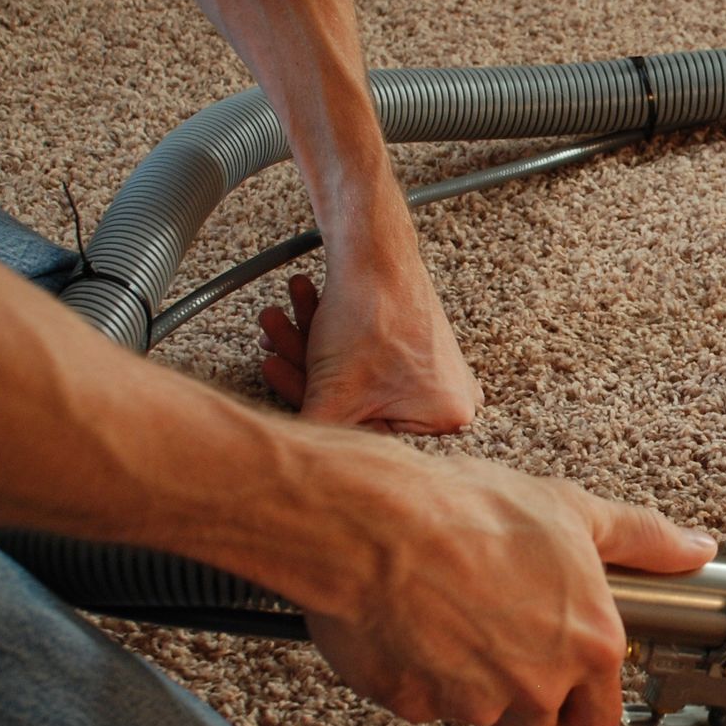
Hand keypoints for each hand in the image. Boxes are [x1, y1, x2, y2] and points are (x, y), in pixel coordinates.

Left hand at [258, 251, 482, 433]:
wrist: (375, 249)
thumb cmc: (367, 315)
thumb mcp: (331, 397)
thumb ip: (316, 441)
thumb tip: (301, 476)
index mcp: (448, 417)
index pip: (369, 439)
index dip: (320, 422)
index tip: (284, 409)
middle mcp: (453, 397)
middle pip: (360, 406)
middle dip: (306, 377)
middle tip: (272, 356)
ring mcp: (437, 371)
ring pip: (357, 379)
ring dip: (309, 353)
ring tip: (276, 323)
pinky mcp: (417, 347)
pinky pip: (364, 360)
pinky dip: (329, 345)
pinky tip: (297, 320)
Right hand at [304, 451, 716, 725]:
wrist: (375, 522)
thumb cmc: (470, 511)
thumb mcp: (572, 511)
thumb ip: (643, 539)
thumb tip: (694, 548)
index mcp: (588, 646)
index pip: (602, 715)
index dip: (582, 694)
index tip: (563, 669)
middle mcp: (538, 686)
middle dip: (526, 703)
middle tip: (504, 647)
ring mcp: (474, 703)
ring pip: (481, 719)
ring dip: (471, 688)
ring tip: (454, 623)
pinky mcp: (414, 705)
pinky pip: (422, 705)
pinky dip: (419, 676)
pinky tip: (412, 625)